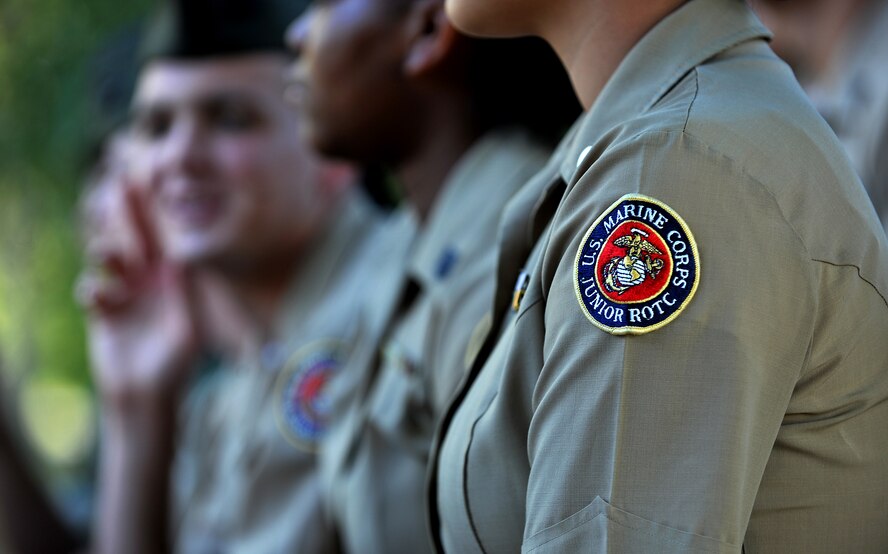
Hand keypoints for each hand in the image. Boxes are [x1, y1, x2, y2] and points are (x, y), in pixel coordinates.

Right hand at [77, 184, 198, 413]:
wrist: (144, 397)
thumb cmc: (174, 368)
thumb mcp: (186, 331)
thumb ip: (182, 297)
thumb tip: (178, 261)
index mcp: (175, 283)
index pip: (167, 242)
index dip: (161, 217)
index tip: (155, 187)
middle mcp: (151, 284)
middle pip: (137, 240)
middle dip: (129, 214)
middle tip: (120, 183)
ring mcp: (126, 295)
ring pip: (110, 258)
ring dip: (107, 251)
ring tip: (107, 252)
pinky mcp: (103, 311)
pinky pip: (91, 287)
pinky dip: (93, 289)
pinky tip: (102, 300)